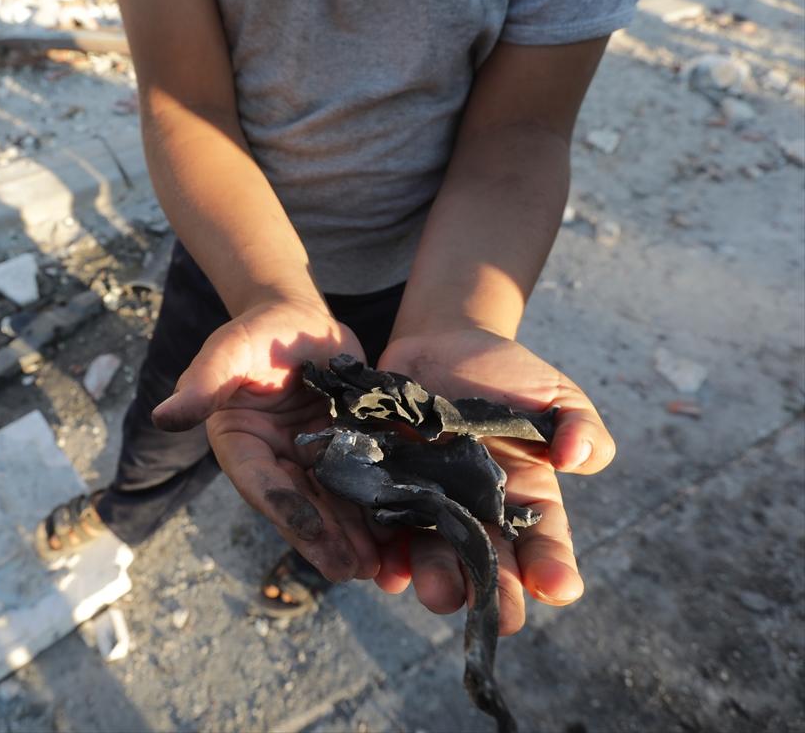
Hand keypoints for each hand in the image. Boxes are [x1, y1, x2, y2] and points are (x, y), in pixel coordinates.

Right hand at [152, 298, 380, 582]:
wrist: (300, 321)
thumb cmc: (260, 331)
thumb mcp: (231, 350)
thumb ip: (203, 383)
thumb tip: (164, 416)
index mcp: (239, 444)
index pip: (259, 482)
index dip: (285, 507)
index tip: (311, 531)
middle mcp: (272, 460)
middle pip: (298, 505)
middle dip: (324, 539)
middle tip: (351, 568)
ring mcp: (308, 460)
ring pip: (329, 505)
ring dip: (351, 537)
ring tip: (375, 566)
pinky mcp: (341, 452)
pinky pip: (356, 486)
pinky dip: (373, 511)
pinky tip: (395, 535)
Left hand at [372, 327, 615, 633]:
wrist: (440, 346)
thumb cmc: (507, 376)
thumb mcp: (555, 394)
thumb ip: (579, 424)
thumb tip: (578, 458)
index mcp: (526, 498)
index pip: (544, 542)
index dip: (553, 567)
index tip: (560, 587)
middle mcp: (477, 514)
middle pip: (490, 565)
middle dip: (496, 594)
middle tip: (501, 618)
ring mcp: (431, 506)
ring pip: (436, 556)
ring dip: (439, 581)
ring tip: (439, 595)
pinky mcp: (387, 492)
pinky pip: (385, 532)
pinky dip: (386, 556)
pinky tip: (388, 571)